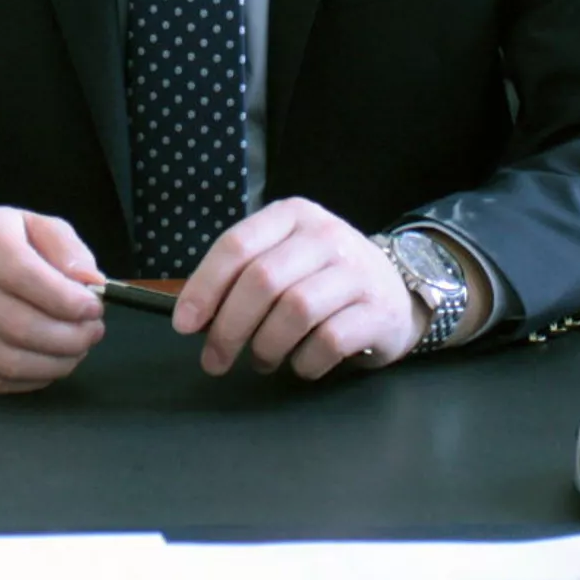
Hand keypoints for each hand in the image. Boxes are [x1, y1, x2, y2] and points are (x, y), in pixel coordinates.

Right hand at [0, 207, 105, 394]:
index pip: (24, 276)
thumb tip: (91, 283)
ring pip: (7, 361)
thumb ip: (66, 248)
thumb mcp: (31, 225)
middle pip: (19, 325)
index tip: (94, 309)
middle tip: (92, 333)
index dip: (65, 300)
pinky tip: (46, 361)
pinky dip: (30, 378)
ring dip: (54, 363)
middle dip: (69, 337)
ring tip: (76, 350)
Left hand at [171, 198, 423, 379]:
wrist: (395, 289)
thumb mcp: (284, 257)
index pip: (237, 245)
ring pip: (294, 311)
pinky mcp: (378, 309)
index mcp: (293, 216)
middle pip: (262, 281)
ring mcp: (356, 271)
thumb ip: (242, 275)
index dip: (204, 287)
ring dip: (266, 347)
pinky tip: (301, 364)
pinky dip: (304, 362)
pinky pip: (328, 342)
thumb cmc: (323, 277)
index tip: (185, 325)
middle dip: (229, 328)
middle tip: (214, 360)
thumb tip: (193, 316)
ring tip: (261, 360)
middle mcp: (326, 235)